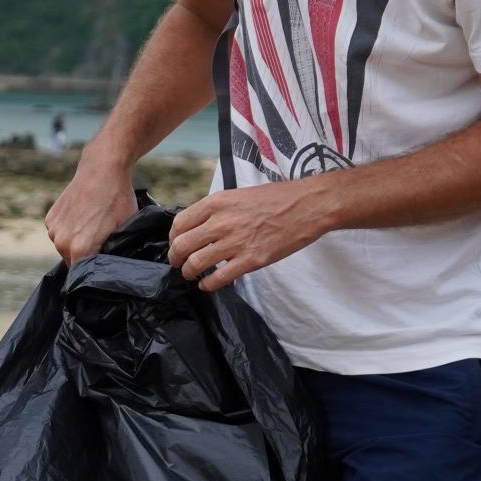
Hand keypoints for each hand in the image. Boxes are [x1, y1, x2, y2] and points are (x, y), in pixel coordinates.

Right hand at [43, 154, 139, 264]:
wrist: (101, 169)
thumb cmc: (117, 199)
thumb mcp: (124, 229)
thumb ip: (114, 251)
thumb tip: (111, 263)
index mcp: (80, 250)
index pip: (84, 274)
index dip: (95, 270)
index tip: (104, 262)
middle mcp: (62, 243)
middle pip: (73, 262)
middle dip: (86, 255)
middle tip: (100, 240)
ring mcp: (53, 230)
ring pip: (65, 247)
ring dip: (75, 242)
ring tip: (91, 226)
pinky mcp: (50, 218)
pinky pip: (59, 233)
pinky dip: (68, 229)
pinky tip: (81, 216)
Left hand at [168, 180, 334, 292]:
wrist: (307, 206)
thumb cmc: (277, 198)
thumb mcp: (238, 195)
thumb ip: (217, 210)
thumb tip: (200, 226)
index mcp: (216, 203)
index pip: (180, 224)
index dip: (173, 238)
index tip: (176, 244)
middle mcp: (221, 222)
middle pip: (182, 246)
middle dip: (175, 258)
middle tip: (178, 263)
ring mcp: (235, 242)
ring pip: (196, 264)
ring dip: (188, 272)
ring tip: (191, 274)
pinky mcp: (250, 260)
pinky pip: (218, 278)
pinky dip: (207, 285)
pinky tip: (207, 284)